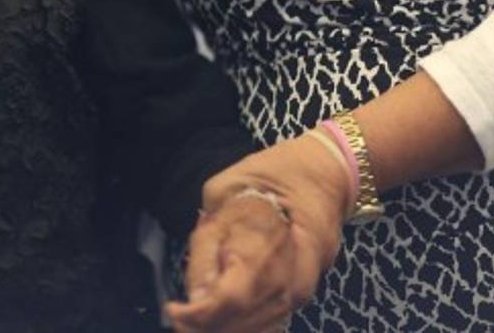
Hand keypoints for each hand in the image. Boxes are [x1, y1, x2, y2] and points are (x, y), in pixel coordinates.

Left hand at [166, 134, 350, 331]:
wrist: (319, 176)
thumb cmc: (266, 178)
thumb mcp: (221, 194)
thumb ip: (205, 247)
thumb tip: (195, 296)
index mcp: (265, 242)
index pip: (231, 298)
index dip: (199, 315)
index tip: (174, 311)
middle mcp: (289, 273)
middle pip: (244, 320)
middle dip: (206, 326)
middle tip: (179, 318)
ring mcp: (301, 287)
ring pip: (259, 327)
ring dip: (222, 328)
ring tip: (193, 321)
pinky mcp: (303, 294)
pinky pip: (271, 322)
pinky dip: (243, 326)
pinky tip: (220, 322)